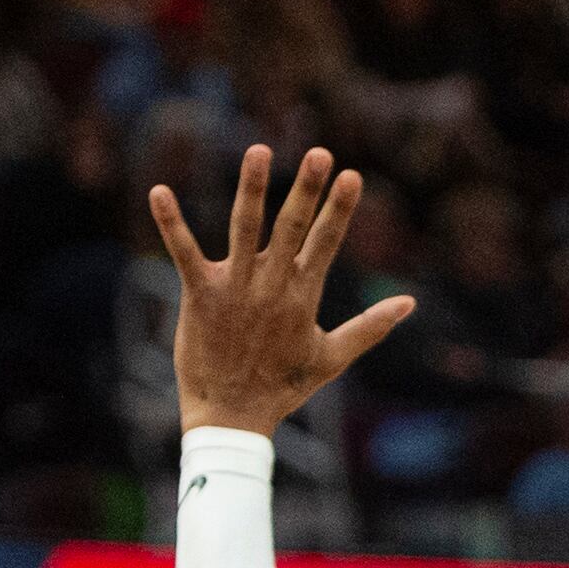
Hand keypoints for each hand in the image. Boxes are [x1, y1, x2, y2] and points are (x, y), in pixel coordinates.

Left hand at [148, 144, 416, 436]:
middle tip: (320, 153)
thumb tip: (409, 303)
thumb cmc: (283, 387)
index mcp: (302, 297)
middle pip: (292, 228)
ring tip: (259, 150)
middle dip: (307, 189)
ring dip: (252, 189)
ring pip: (245, 228)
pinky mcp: (200, 295)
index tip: (352, 175)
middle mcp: (271, 286)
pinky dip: (171, 223)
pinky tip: (159, 192)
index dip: (339, 210)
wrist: (233, 417)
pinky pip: (183, 252)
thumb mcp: (333, 357)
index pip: (326, 244)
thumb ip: (371, 327)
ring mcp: (235, 288)